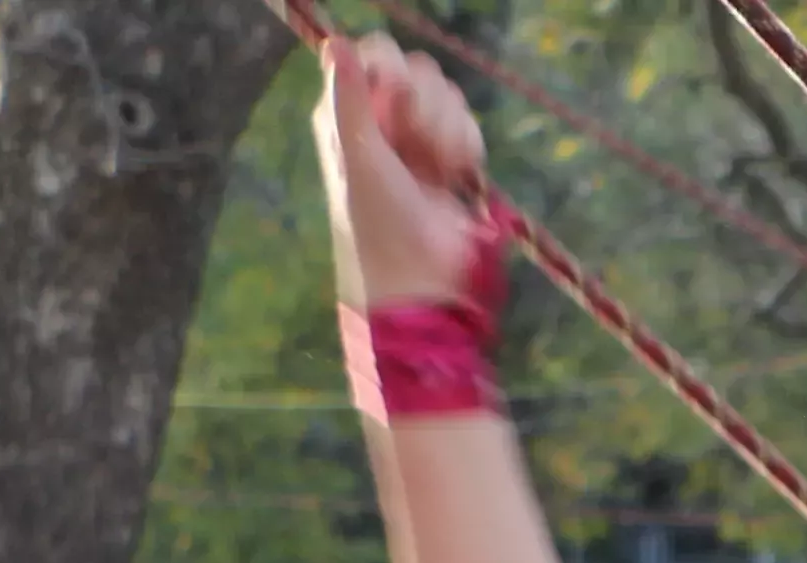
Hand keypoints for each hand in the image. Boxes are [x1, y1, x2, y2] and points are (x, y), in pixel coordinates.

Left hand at [314, 34, 493, 315]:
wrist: (422, 277)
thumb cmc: (378, 222)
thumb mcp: (358, 158)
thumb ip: (348, 100)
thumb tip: (338, 42)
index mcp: (348, 112)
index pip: (376, 54)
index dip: (395, 72)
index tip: (399, 101)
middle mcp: (383, 117)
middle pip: (418, 70)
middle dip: (427, 107)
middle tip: (419, 146)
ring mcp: (420, 136)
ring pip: (448, 96)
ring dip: (450, 131)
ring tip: (440, 169)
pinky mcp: (453, 156)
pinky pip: (468, 124)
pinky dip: (467, 148)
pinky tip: (457, 175)